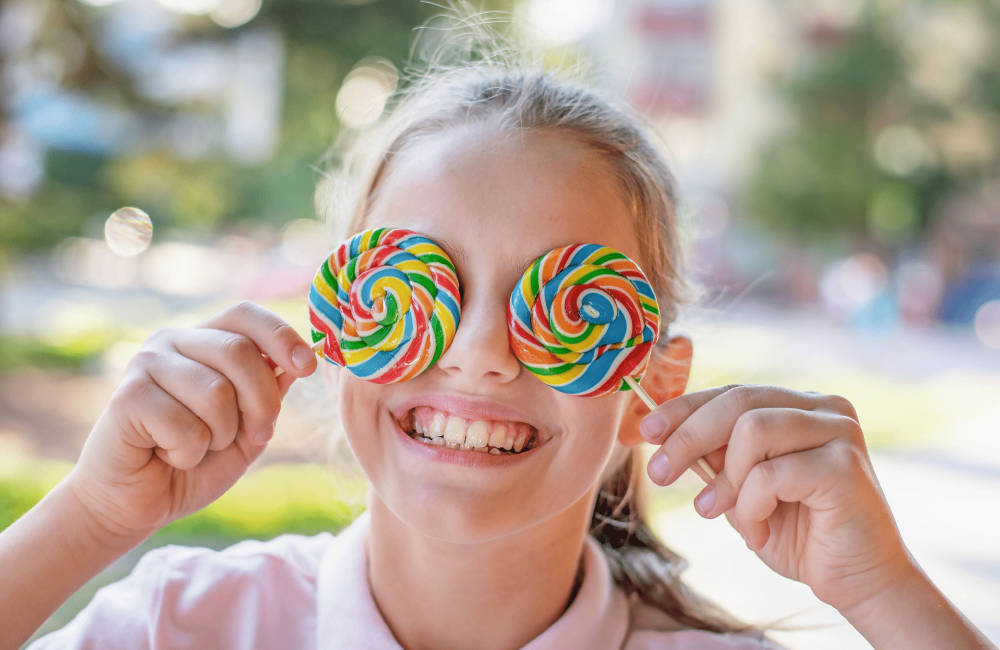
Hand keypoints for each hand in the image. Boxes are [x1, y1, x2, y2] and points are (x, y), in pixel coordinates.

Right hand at [68, 302, 317, 541]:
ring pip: (216, 392)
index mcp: (204, 340)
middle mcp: (171, 341)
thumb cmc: (195, 462)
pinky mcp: (126, 397)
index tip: (307, 367)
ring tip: (198, 446)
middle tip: (254, 435)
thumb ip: (270, 395)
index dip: (281, 335)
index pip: (245, 315)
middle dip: (262, 403)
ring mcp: (145, 364)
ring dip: (221, 436)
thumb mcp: (248, 429)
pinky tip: (166, 455)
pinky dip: (188, 453)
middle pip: (240, 352)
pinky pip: (185, 426)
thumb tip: (296, 363)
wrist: (135, 503)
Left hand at [640, 384, 913, 613]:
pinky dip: (751, 507)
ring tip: (719, 513)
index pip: (732, 393)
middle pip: (738, 402)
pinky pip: (771, 474)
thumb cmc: (798, 533)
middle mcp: (824, 407)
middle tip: (660, 473)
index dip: (684, 408)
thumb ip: (715, 456)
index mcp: (799, 404)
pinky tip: (758, 532)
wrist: (858, 582)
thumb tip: (661, 431)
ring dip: (726, 480)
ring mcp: (839, 432)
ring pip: (752, 430)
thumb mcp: (741, 488)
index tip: (646, 430)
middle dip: (688, 437)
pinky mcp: (845, 466)